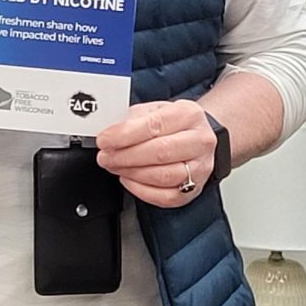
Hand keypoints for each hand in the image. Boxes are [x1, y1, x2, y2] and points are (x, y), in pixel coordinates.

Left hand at [95, 99, 216, 208]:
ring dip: (131, 173)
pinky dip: (142, 191)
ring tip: (114, 166)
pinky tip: (128, 179)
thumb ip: (133, 118)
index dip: (125, 134)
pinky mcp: (195, 190)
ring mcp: (200, 168)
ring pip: (163, 176)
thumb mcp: (155, 109)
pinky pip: (166, 197)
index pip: (154, 125)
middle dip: (125, 156)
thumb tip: (110, 131)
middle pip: (160, 152)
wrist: (199, 136)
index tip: (104, 139)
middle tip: (105, 156)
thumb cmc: (175, 122)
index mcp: (188, 114)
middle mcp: (199, 141)